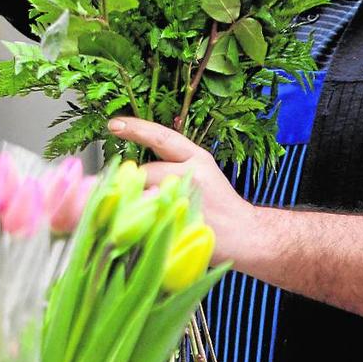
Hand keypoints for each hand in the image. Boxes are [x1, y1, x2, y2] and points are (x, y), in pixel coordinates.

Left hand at [107, 117, 256, 265]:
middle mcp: (193, 172)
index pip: (161, 136)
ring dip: (139, 205)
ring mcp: (189, 197)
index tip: (113, 125)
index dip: (136, 129)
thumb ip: (170, 165)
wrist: (249, 236)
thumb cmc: (218, 205)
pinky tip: (153, 226)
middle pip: (145, 171)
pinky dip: (144, 222)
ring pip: (145, 195)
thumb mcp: (199, 174)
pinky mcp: (184, 221)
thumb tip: (131, 168)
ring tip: (154, 214)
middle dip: (134, 184)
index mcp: (197, 158)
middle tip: (134, 196)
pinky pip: (149, 218)